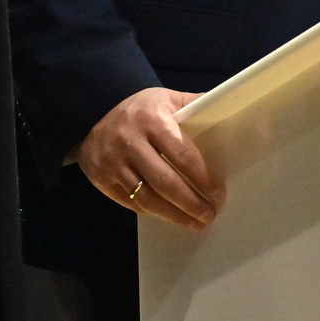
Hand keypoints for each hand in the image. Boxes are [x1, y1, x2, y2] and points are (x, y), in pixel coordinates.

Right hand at [76, 87, 223, 231]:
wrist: (91, 113)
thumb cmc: (140, 108)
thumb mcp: (167, 98)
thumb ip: (194, 104)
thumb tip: (227, 105)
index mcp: (152, 121)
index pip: (182, 155)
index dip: (202, 178)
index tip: (218, 193)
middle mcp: (130, 142)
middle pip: (165, 182)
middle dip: (190, 203)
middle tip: (209, 215)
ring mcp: (113, 163)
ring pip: (147, 198)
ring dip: (173, 215)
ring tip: (194, 223)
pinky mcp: (101, 179)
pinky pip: (130, 202)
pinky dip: (151, 211)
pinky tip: (168, 215)